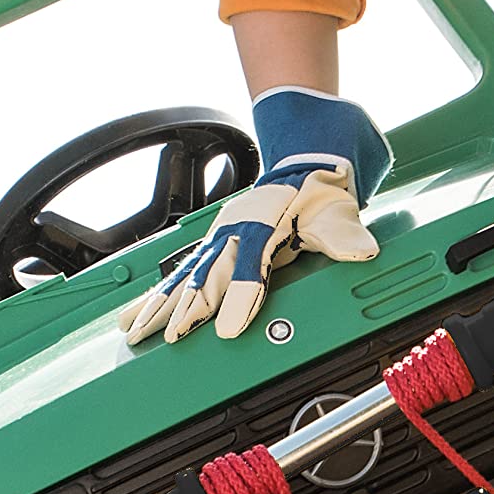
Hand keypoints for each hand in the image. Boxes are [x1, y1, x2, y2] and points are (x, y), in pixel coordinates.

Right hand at [120, 88, 388, 345]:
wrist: (304, 155)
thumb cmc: (319, 187)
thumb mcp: (337, 209)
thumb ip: (344, 234)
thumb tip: (361, 250)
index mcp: (263, 226)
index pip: (249, 267)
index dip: (239, 298)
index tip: (228, 330)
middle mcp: (234, 233)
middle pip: (206, 276)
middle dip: (185, 309)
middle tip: (167, 339)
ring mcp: (220, 239)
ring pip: (185, 277)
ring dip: (160, 305)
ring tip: (133, 331)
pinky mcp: (214, 246)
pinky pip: (182, 274)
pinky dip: (159, 295)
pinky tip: (136, 314)